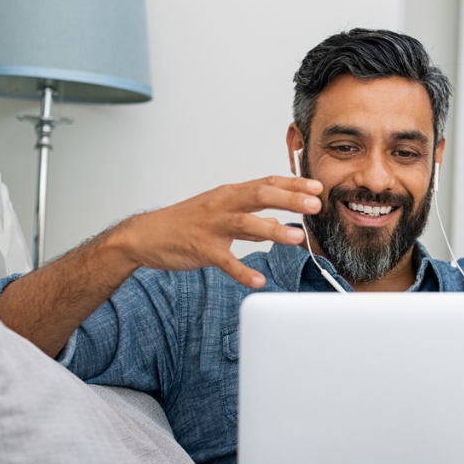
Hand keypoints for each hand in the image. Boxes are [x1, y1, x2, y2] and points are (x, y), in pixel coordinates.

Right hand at [115, 176, 322, 287]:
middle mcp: (223, 205)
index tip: (317, 187)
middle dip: (290, 199)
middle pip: (260, 195)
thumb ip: (250, 221)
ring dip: (273, 231)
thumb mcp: (220, 214)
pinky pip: (225, 260)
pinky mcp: (201, 248)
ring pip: (246, 223)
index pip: (267, 183)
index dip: (293, 184)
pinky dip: (243, 271)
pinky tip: (258, 280)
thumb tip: (277, 225)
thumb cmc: (184, 223)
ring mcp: (212, 225)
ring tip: (296, 238)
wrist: (145, 235)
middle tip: (316, 205)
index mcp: (230, 194)